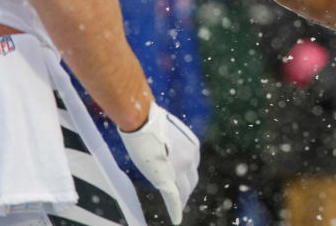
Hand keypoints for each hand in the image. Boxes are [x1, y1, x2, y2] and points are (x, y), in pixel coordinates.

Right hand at [119, 103, 200, 224]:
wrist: (143, 120)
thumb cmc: (149, 119)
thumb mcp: (164, 130)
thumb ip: (167, 141)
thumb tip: (160, 143)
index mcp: (192, 145)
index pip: (192, 166)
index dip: (186, 174)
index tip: (180, 179)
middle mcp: (191, 158)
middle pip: (191, 180)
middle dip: (186, 189)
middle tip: (181, 197)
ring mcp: (180, 169)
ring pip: (184, 191)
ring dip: (181, 200)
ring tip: (178, 209)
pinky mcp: (168, 178)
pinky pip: (173, 198)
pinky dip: (175, 210)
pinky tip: (176, 219)